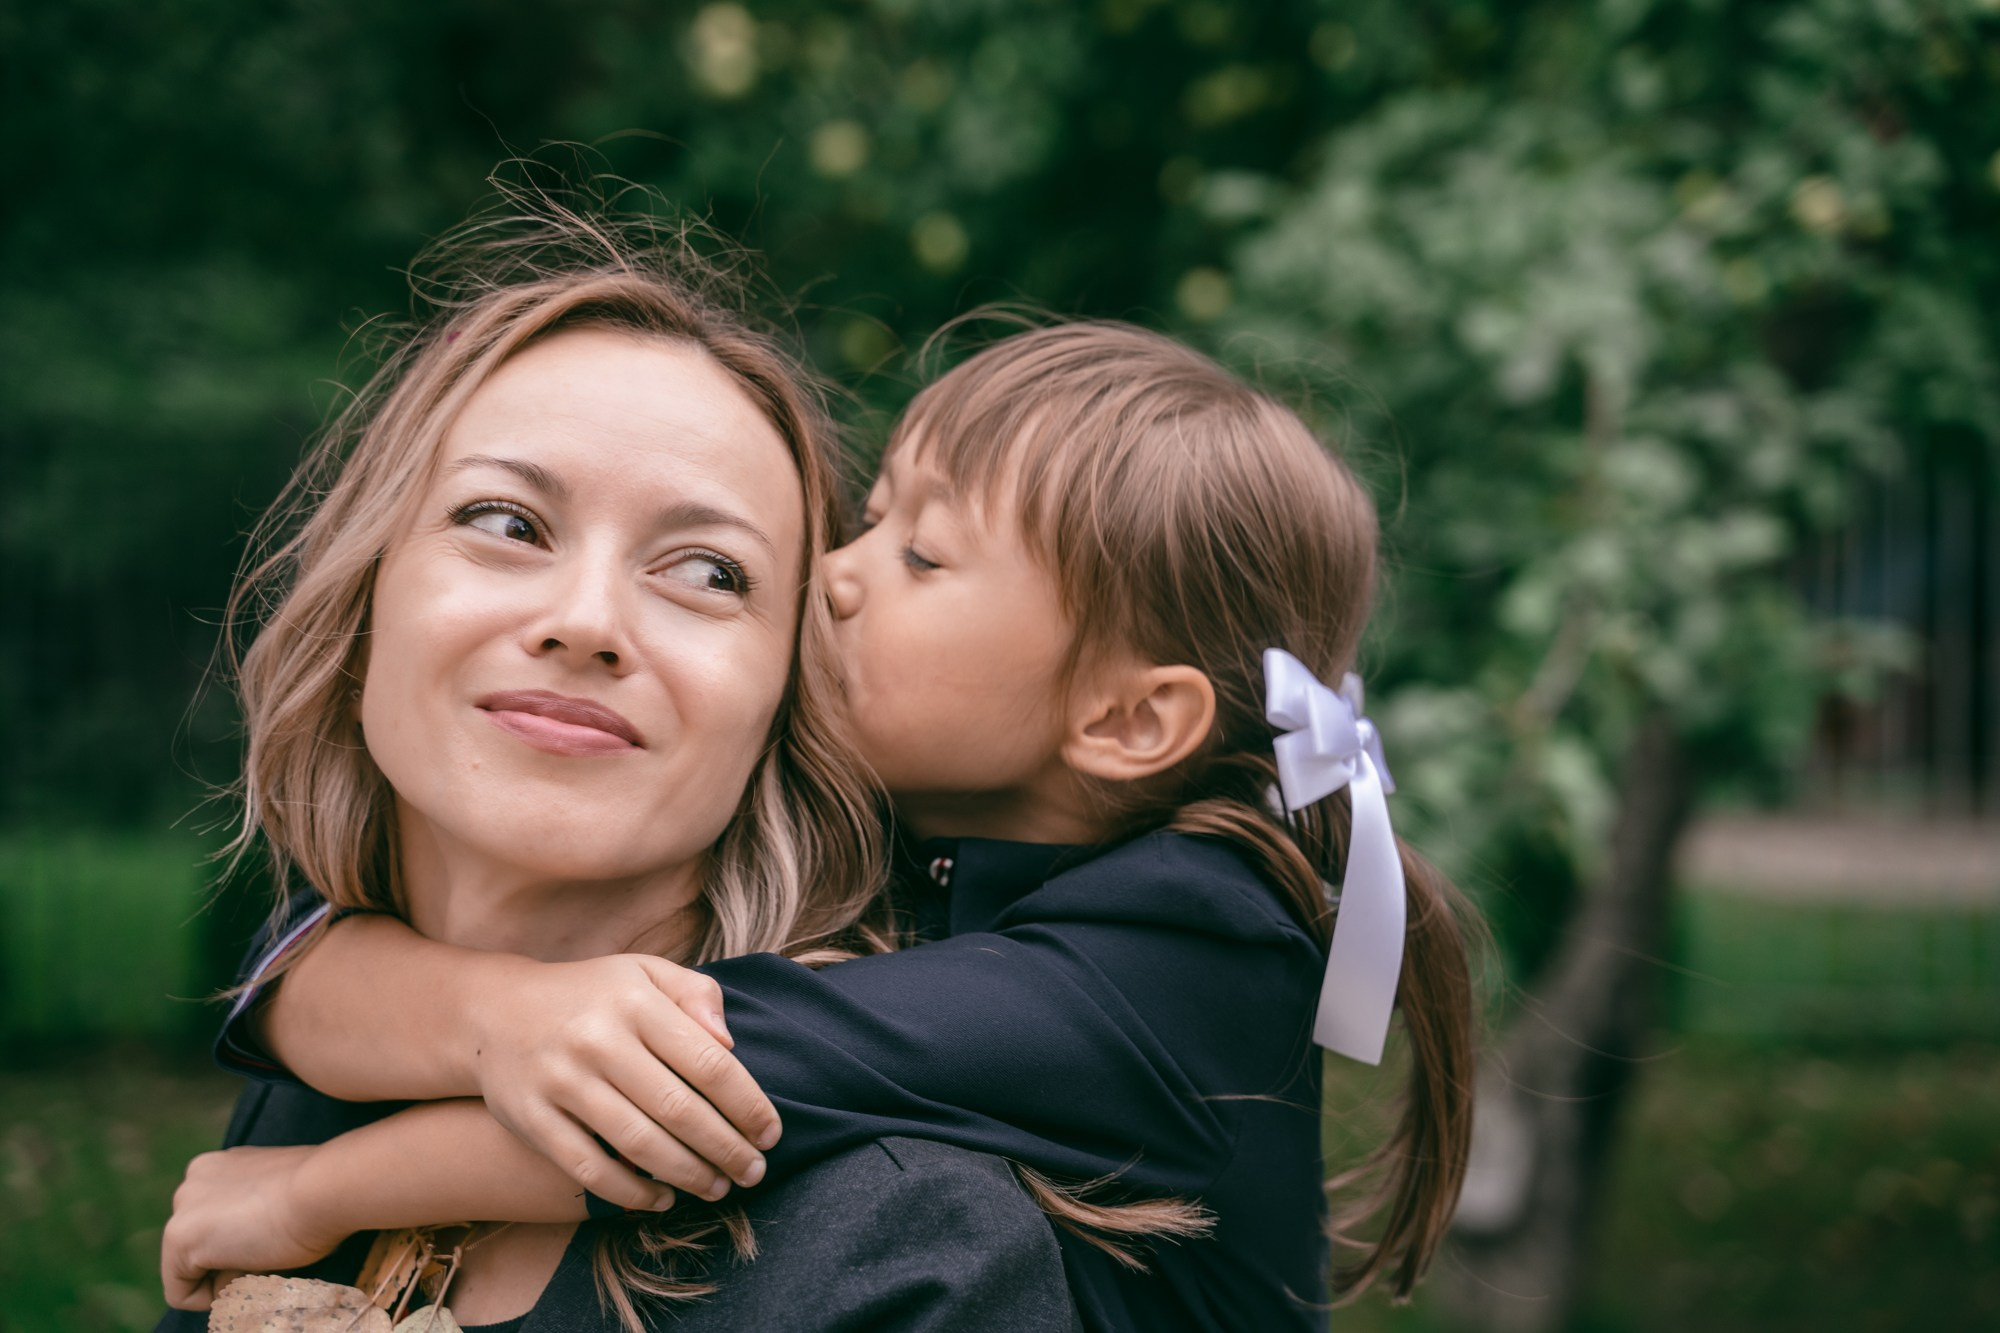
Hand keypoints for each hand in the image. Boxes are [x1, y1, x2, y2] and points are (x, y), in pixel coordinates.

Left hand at [161, 1146, 342, 1308]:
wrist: (325, 1188)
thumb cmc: (322, 1192)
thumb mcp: (284, 1194)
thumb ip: (260, 1206)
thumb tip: (261, 1239)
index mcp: (221, 1166)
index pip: (218, 1221)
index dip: (248, 1239)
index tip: (277, 1232)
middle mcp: (194, 1180)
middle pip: (203, 1242)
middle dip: (234, 1256)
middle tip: (273, 1246)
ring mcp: (182, 1207)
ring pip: (194, 1266)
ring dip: (229, 1271)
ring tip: (265, 1253)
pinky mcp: (179, 1238)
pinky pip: (181, 1292)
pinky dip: (212, 1296)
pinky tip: (246, 1270)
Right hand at [465, 953, 780, 1210]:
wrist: (494, 1011)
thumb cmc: (591, 995)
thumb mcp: (644, 973)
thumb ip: (696, 995)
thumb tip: (731, 1044)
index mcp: (634, 1002)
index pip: (707, 1062)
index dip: (747, 1105)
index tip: (772, 1134)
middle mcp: (597, 1041)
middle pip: (678, 1109)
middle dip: (726, 1148)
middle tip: (754, 1172)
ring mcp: (561, 1082)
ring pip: (638, 1143)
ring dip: (687, 1175)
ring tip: (718, 1188)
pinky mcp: (532, 1119)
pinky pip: (589, 1168)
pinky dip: (630, 1192)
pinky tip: (661, 1199)